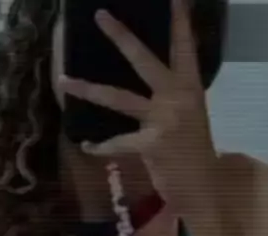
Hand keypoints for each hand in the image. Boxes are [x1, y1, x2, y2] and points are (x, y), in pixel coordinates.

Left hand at [58, 0, 218, 204]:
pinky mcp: (151, 144)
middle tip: (100, 16)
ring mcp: (164, 120)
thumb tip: (149, 80)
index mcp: (190, 88)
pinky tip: (87, 145)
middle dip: (121, 37)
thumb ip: (170, 97)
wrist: (204, 187)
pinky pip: (118, 142)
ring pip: (119, 98)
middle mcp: (178, 98)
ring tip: (63, 81)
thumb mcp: (188, 116)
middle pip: (144, 60)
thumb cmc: (193, 151)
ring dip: (89, 89)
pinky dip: (101, 147)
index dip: (180, 21)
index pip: (185, 47)